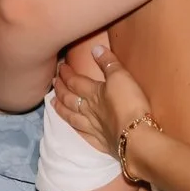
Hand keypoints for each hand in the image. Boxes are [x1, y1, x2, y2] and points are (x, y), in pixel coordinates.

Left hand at [51, 39, 154, 156]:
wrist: (136, 136)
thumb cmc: (129, 104)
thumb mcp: (121, 77)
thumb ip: (108, 63)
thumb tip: (95, 48)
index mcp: (93, 93)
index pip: (75, 81)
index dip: (66, 74)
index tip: (60, 67)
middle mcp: (88, 110)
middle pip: (69, 98)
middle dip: (61, 89)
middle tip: (53, 83)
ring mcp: (93, 127)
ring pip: (72, 117)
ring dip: (61, 108)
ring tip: (53, 102)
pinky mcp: (100, 142)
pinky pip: (83, 135)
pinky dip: (75, 129)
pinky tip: (72, 128)